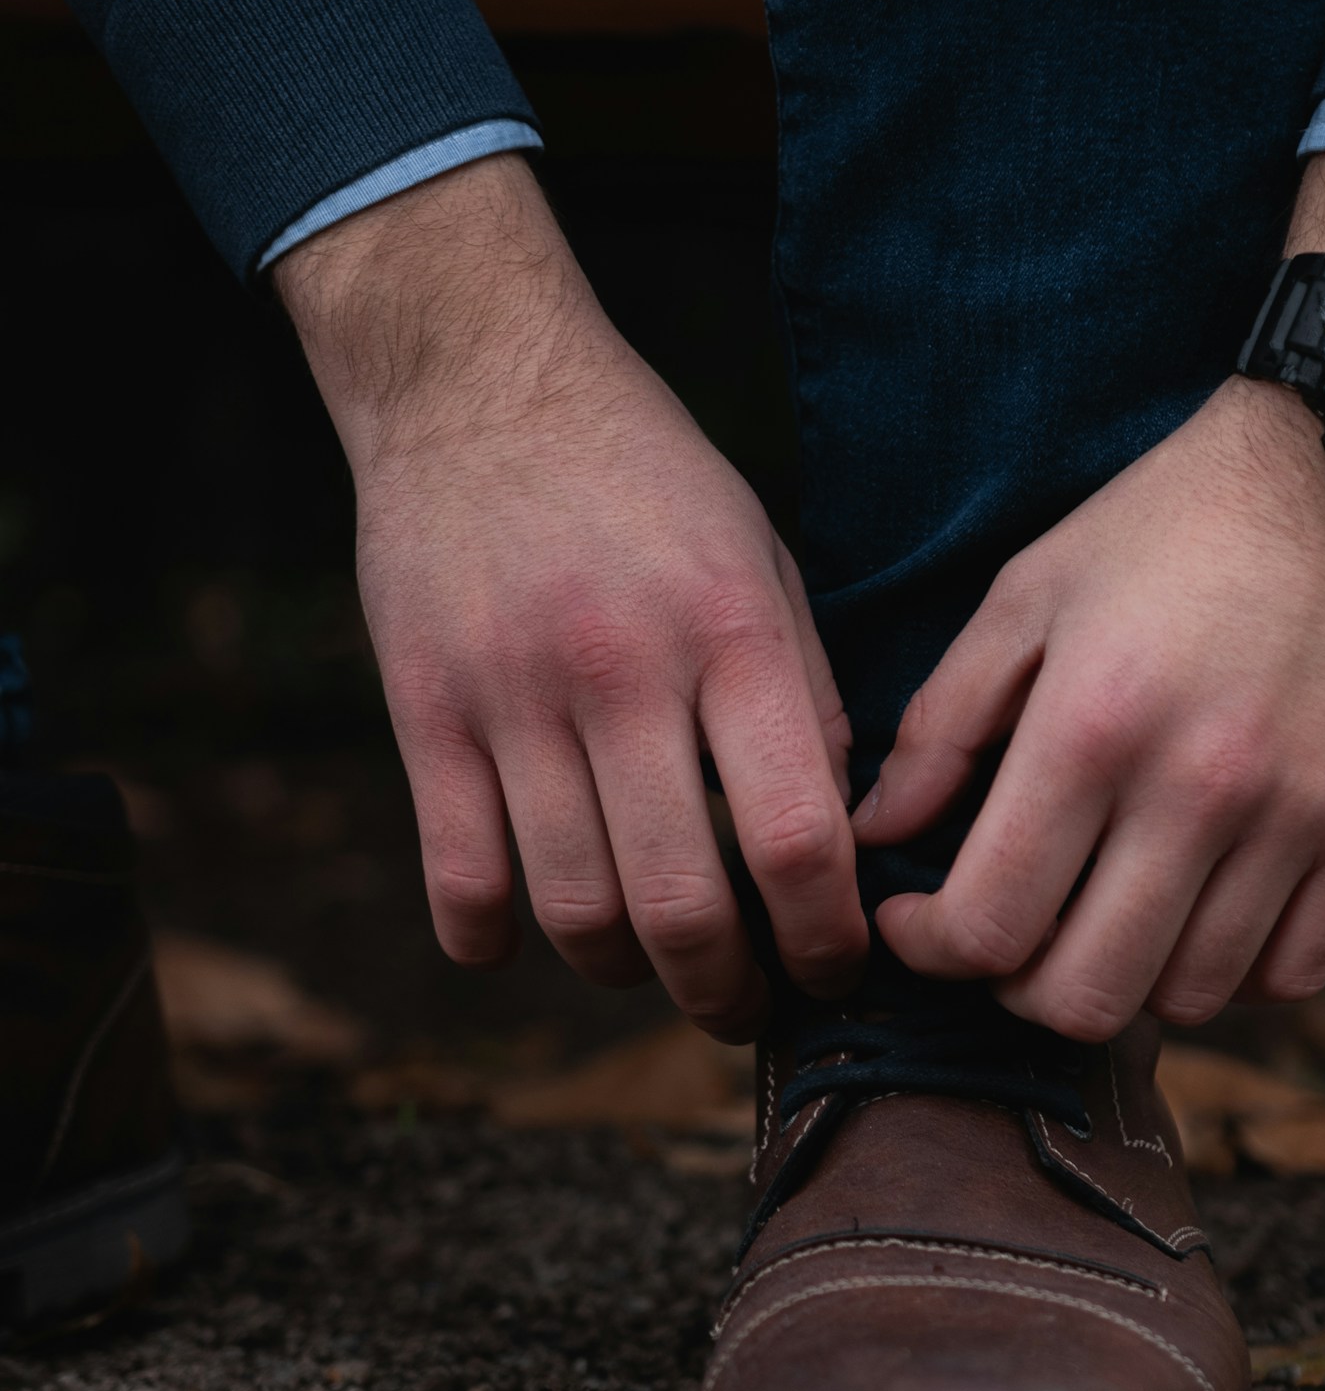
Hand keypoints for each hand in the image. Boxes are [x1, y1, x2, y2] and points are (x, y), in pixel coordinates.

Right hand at [277, 155, 864, 1038]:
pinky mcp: (424, 709)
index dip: (827, 939)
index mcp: (732, 633)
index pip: (798, 839)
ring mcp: (513, 696)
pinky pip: (459, 876)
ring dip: (620, 972)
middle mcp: (623, 672)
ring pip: (572, 909)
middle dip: (727, 993)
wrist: (482, 382)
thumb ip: (802, 696)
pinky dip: (493, 939)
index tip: (835, 969)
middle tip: (745, 1009)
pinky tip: (523, 937)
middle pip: (683, 905)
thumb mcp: (762, 560)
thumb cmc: (648, 480)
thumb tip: (833, 841)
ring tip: (650, 969)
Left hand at [858, 155, 1324, 1039]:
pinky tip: (1200, 912)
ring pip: (1187, 997)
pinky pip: (1292, 975)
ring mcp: (1299, 818)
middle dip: (1016, 990)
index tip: (919, 922)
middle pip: (1082, 995)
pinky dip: (1232, 971)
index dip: (930, 950)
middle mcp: (1198, 788)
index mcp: (1092, 726)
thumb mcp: (1033, 590)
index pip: (988, 925)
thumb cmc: (1174, 521)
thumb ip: (943, 721)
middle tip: (1008, 936)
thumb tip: (876, 832)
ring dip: (1127, 979)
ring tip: (1106, 915)